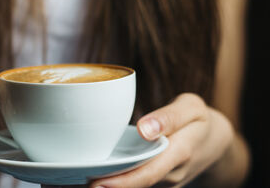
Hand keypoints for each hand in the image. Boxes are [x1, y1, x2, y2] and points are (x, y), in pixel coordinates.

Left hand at [89, 93, 233, 187]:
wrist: (215, 142)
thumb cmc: (199, 120)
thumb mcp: (191, 108)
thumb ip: (169, 117)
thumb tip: (144, 129)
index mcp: (179, 153)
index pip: (148, 173)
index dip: (122, 182)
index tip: (96, 183)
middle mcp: (170, 173)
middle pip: (136, 185)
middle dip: (106, 187)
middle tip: (75, 183)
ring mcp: (164, 181)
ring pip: (134, 186)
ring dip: (107, 185)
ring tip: (73, 181)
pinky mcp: (157, 181)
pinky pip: (135, 183)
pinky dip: (114, 182)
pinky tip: (91, 176)